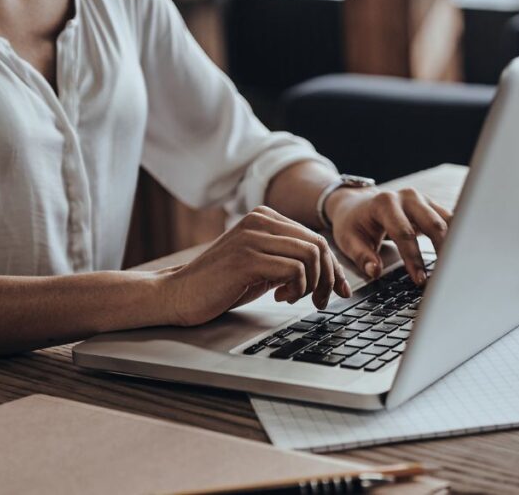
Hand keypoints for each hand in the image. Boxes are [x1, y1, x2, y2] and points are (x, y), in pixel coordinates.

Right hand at [162, 206, 350, 325]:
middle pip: (319, 244)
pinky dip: (297, 288)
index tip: (339, 289)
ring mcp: (253, 237)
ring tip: (297, 298)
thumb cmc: (221, 283)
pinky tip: (280, 297)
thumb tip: (330, 273)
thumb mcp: (262, 265)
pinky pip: (295, 269)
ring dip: (313, 284)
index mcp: (265, 217)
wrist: (179, 294)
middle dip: (328, 277)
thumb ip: (290, 259)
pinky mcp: (247, 258)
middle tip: (322, 301)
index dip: (333, 266)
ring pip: (311, 255)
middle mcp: (260, 220)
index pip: (315, 237)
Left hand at [326, 187, 452, 284]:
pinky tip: (457, 256)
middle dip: (441, 251)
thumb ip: (362, 256)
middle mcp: (407, 197)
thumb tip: (375, 272)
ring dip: (453, 245)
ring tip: (455, 269)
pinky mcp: (431, 206)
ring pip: (447, 221)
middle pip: (433, 224)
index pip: (405, 233)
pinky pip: (450, 221)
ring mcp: (422, 199)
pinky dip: (455, 238)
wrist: (356, 205)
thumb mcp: (349, 240)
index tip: (420, 279)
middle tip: (444, 277)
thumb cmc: (353, 224)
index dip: (414, 258)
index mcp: (385, 203)